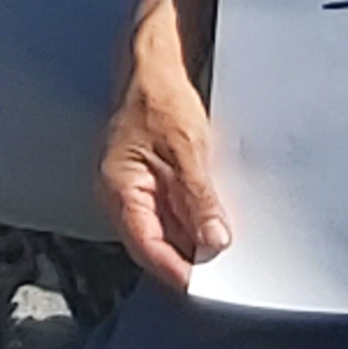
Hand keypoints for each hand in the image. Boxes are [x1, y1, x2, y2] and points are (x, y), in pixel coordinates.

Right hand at [100, 0, 230, 289]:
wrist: (155, 64)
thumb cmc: (159, 96)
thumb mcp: (186, 148)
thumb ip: (198, 198)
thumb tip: (214, 240)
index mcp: (120, 188)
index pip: (147, 246)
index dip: (178, 269)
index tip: (209, 284)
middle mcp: (123, 195)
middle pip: (157, 244)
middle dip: (191, 257)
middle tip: (227, 269)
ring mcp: (138, 190)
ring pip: (168, 231)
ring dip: (195, 239)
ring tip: (226, 243)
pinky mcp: (154, 183)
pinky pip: (175, 214)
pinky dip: (196, 220)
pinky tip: (219, 220)